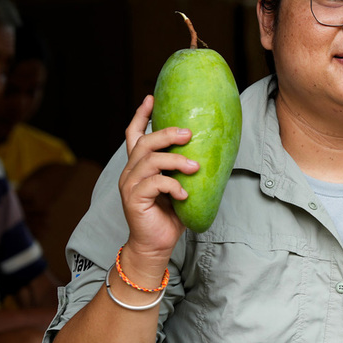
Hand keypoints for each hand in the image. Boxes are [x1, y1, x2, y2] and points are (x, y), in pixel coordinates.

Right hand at [117, 95, 198, 274]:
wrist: (156, 244)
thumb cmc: (170, 215)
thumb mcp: (180, 187)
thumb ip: (185, 170)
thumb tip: (211, 151)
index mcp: (139, 166)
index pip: (134, 135)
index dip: (141, 115)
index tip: (151, 98)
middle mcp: (131, 172)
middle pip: (144, 142)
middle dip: (166, 134)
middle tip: (189, 134)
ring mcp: (130, 185)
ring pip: (150, 161)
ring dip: (175, 161)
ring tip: (195, 166)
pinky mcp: (134, 199)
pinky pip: (154, 184)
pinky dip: (173, 185)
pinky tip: (185, 194)